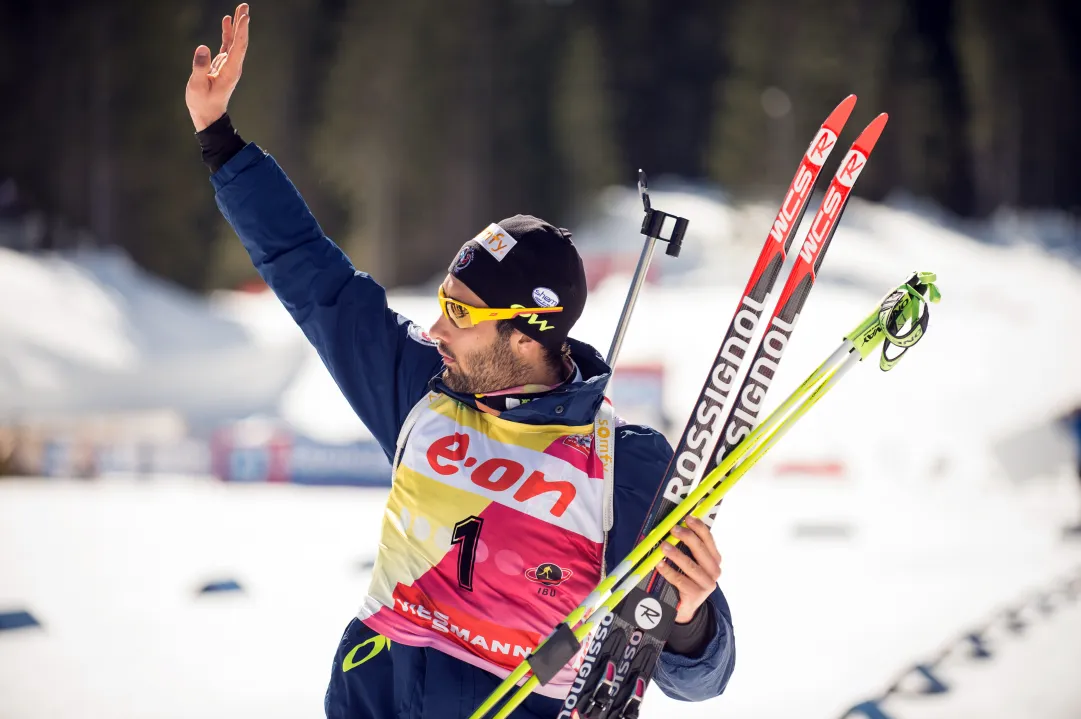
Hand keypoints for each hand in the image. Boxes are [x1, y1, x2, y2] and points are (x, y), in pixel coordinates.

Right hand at [186, 4, 250, 131]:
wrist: (208, 115)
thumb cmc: (202, 103)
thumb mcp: (197, 86)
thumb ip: (199, 67)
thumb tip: (202, 47)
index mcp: (230, 71)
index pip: (238, 47)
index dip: (241, 31)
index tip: (245, 17)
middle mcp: (233, 66)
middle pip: (240, 41)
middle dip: (243, 24)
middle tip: (245, 6)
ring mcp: (229, 65)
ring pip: (235, 41)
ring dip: (237, 25)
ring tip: (241, 9)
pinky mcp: (223, 65)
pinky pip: (228, 45)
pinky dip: (228, 33)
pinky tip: (227, 21)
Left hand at [656, 516, 721, 623]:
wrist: (687, 607)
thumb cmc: (687, 579)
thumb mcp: (692, 562)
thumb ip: (687, 547)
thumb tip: (672, 527)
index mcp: (714, 559)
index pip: (709, 539)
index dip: (699, 527)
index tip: (687, 518)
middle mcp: (714, 571)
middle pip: (701, 550)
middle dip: (687, 537)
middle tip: (673, 529)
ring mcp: (706, 584)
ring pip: (690, 565)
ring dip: (675, 554)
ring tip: (663, 546)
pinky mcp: (695, 595)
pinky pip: (680, 580)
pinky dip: (668, 571)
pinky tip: (659, 564)